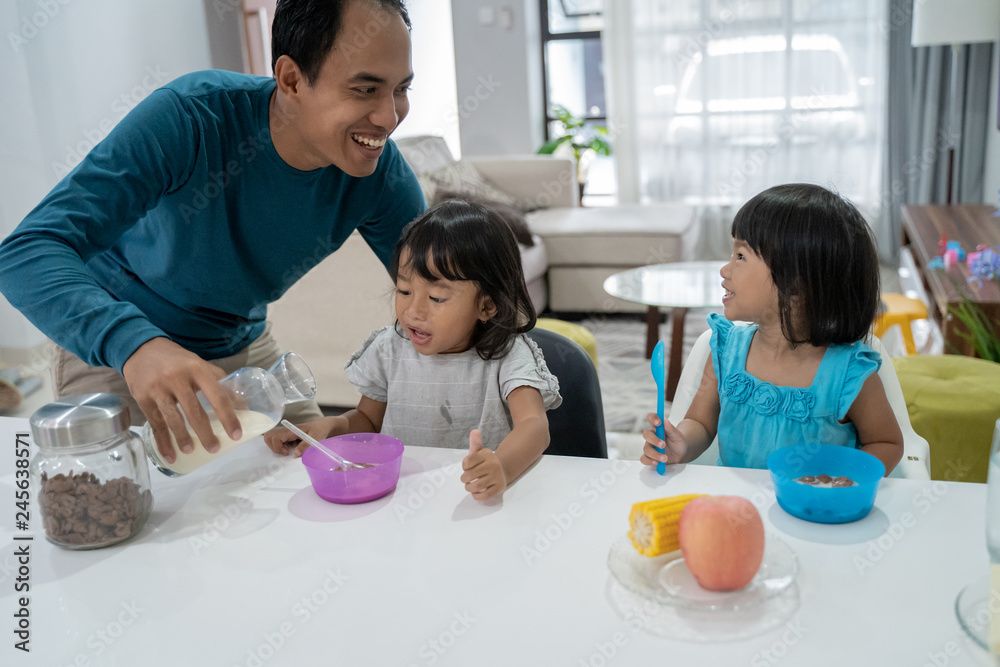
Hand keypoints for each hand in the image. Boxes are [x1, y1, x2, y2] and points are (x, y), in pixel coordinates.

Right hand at [122, 338, 236, 463]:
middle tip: (215, 449)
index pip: (217, 396)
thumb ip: (219, 382)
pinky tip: (170, 455)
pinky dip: (163, 442)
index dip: (228, 417)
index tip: (236, 434)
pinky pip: (155, 424)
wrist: (141, 349)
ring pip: (173, 420)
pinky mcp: (142, 399)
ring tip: (191, 451)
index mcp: (197, 369)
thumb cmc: (177, 361)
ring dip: (183, 439)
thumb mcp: (199, 364)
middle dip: (206, 434)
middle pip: (194, 412)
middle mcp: (177, 378)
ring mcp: (158, 389)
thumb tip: (243, 404)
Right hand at [263, 417, 339, 456]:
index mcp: (291, 430)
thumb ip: (306, 445)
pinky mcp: (286, 435)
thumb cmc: (319, 430)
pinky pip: (274, 439)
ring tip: (284, 450)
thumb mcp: (315, 438)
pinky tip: (285, 448)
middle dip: (273, 447)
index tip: (287, 453)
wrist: (322, 425)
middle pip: (269, 436)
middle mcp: (286, 430)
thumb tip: (295, 454)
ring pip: (269, 437)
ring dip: (273, 445)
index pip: (276, 437)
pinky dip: (276, 445)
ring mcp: (285, 432)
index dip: (278, 447)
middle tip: (285, 452)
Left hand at [461, 429, 506, 500]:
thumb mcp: (480, 452)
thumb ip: (475, 443)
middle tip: (465, 479)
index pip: (466, 463)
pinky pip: (484, 496)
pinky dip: (477, 496)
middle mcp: (493, 464)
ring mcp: (497, 477)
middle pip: (469, 475)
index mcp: (486, 454)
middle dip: (464, 479)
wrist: (502, 470)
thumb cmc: (486, 462)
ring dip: (469, 488)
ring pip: (476, 486)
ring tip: (469, 486)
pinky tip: (476, 492)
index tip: (467, 467)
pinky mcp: (499, 488)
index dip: (464, 467)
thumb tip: (474, 431)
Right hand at [639, 412, 688, 467]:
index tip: (658, 422)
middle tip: (663, 445)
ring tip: (665, 458)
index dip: (652, 418)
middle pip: (646, 434)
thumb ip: (671, 429)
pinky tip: (657, 462)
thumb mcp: (678, 436)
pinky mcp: (650, 457)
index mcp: (658, 428)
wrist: (681, 454)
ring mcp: (650, 447)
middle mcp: (652, 436)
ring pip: (646, 449)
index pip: (651, 418)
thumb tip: (666, 421)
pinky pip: (644, 459)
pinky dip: (649, 461)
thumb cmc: (679, 442)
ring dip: (655, 454)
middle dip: (654, 440)